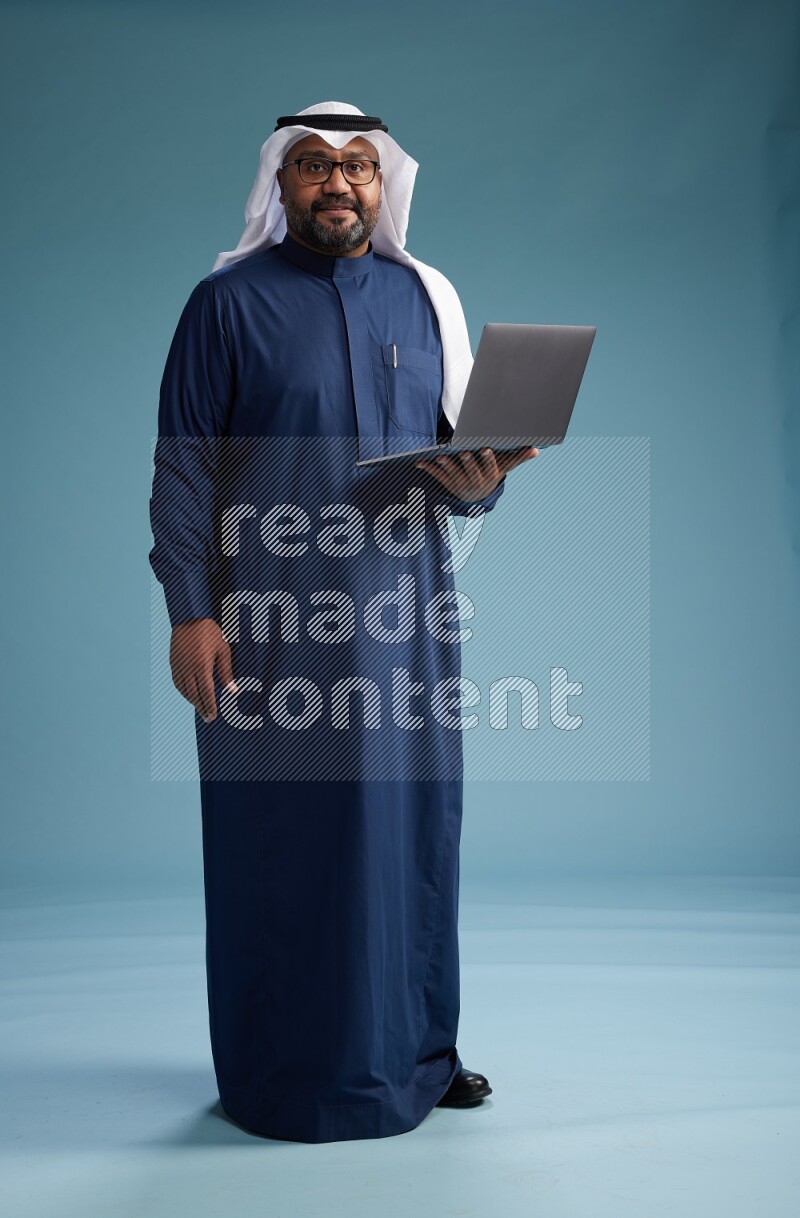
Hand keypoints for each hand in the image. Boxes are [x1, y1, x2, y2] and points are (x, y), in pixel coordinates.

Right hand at [169, 618, 236, 721]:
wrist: (189, 616)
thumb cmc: (211, 632)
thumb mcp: (223, 650)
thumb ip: (226, 672)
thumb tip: (232, 691)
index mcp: (202, 666)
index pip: (206, 692)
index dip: (210, 706)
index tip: (213, 716)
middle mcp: (188, 668)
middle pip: (194, 694)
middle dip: (201, 708)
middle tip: (208, 718)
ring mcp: (178, 666)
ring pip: (184, 690)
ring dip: (192, 701)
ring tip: (200, 708)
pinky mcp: (173, 662)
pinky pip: (177, 682)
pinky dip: (183, 691)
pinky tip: (189, 695)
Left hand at [414, 446, 538, 502]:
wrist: (476, 497)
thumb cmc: (490, 474)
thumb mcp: (504, 468)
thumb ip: (518, 458)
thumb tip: (536, 450)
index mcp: (489, 476)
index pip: (489, 467)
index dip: (487, 459)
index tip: (485, 449)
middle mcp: (475, 482)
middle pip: (471, 471)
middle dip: (467, 462)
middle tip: (462, 451)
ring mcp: (460, 484)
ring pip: (453, 474)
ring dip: (446, 465)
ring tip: (440, 456)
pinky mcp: (447, 484)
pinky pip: (437, 476)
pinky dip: (428, 469)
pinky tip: (419, 462)